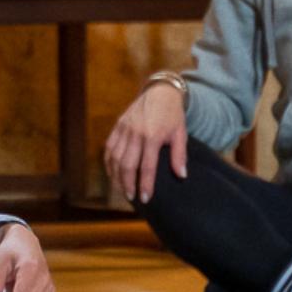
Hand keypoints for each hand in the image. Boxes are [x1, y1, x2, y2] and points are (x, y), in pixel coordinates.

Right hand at [102, 83, 187, 204]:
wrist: (160, 92)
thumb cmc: (173, 115)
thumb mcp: (181, 133)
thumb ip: (180, 155)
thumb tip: (181, 176)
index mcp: (153, 136)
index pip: (147, 166)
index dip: (146, 184)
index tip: (146, 199)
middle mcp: (136, 133)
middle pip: (127, 165)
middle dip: (128, 184)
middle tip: (132, 198)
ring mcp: (124, 129)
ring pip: (115, 158)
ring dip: (117, 177)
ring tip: (122, 190)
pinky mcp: (118, 126)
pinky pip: (109, 148)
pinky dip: (109, 164)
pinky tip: (113, 174)